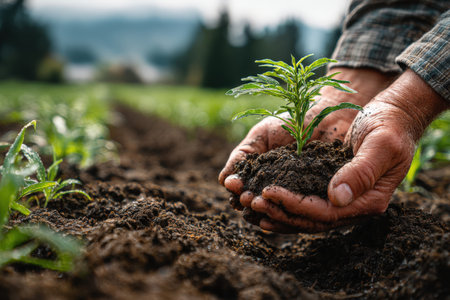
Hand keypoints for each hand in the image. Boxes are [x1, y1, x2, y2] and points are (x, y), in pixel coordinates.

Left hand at [247, 69, 448, 232]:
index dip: (295, 205)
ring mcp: (345, 201)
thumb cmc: (389, 126)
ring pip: (307, 217)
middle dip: (281, 212)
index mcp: (370, 200)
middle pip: (312, 221)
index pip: (326, 213)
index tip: (268, 192)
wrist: (394, 116)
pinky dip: (286, 205)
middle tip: (252, 202)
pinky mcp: (334, 191)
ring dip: (279, 213)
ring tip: (252, 205)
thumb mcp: (380, 144)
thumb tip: (336, 198)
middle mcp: (356, 206)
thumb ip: (361, 171)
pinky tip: (267, 202)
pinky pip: (307, 205)